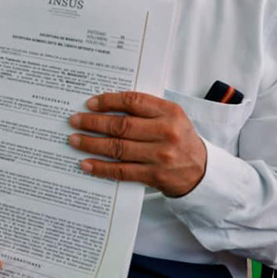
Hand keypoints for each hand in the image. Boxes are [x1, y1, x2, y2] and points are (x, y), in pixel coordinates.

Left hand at [69, 91, 206, 196]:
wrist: (202, 171)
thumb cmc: (180, 139)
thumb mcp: (171, 117)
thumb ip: (145, 109)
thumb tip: (106, 104)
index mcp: (169, 112)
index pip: (133, 102)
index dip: (109, 101)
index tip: (90, 103)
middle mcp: (166, 133)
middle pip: (121, 125)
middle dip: (93, 122)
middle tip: (74, 120)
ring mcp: (160, 156)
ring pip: (118, 148)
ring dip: (91, 143)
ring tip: (74, 140)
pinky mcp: (154, 175)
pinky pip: (122, 171)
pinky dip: (101, 167)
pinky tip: (86, 163)